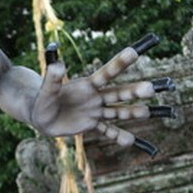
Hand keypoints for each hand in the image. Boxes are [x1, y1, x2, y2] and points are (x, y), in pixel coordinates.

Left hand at [31, 34, 171, 151]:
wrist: (41, 116)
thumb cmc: (42, 100)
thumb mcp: (46, 91)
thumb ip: (52, 79)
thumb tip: (57, 65)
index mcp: (87, 85)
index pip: (106, 73)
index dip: (120, 63)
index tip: (134, 51)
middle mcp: (95, 97)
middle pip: (118, 93)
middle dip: (134, 91)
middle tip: (151, 88)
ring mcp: (95, 111)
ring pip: (117, 111)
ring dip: (132, 112)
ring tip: (148, 112)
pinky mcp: (92, 124)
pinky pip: (107, 131)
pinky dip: (118, 136)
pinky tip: (130, 141)